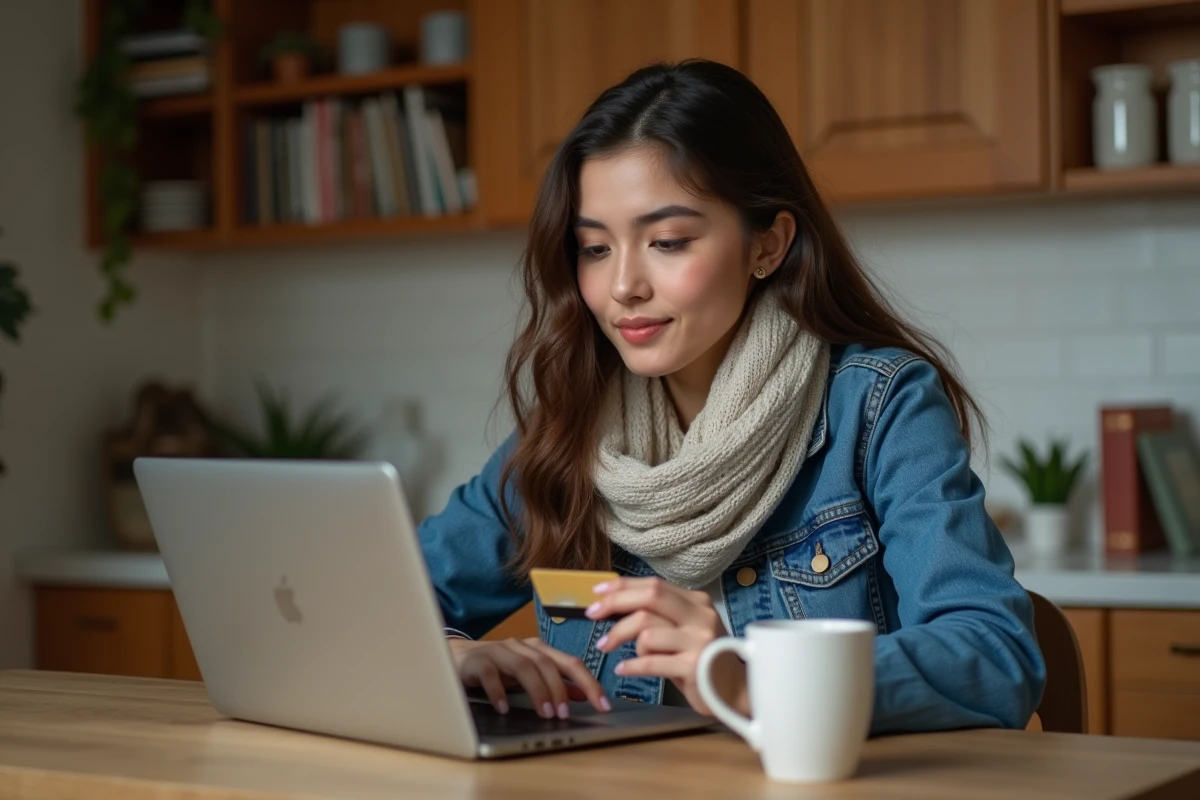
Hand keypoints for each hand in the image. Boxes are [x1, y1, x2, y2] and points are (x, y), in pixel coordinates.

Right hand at [447, 637, 611, 718]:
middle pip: (548, 663)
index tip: (603, 705)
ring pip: (524, 665)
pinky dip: (499, 691)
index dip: (589, 683)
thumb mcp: (529, 675)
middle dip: (560, 688)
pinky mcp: (477, 661)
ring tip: (545, 713)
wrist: (456, 657)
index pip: (571, 662)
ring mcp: (499, 651)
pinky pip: (490, 674)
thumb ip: (555, 682)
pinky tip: (504, 708)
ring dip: (537, 690)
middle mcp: (521, 646)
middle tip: (565, 714)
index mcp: (538, 650)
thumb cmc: (497, 668)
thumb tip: (583, 693)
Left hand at [585, 577, 746, 715]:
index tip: (597, 593)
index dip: (622, 586)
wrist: (736, 691)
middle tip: (592, 615)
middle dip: (615, 604)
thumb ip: (659, 615)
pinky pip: (651, 661)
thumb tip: (616, 603)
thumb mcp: (685, 630)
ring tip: (612, 650)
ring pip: (647, 630)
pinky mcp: (694, 667)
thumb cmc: (702, 660)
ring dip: (621, 639)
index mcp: (697, 602)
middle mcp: (700, 617)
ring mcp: (698, 641)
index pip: (654, 585)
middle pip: (649, 598)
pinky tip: (622, 669)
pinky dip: (631, 665)